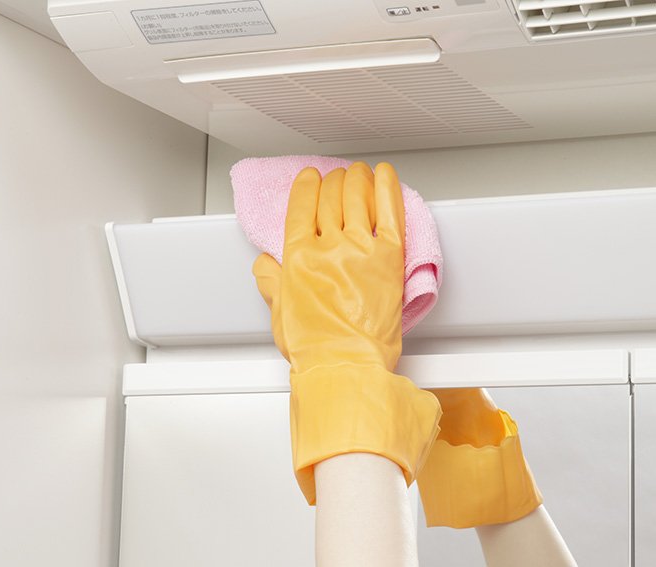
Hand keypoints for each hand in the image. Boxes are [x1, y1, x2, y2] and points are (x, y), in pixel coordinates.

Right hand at [253, 162, 405, 373]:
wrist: (346, 364)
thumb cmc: (315, 346)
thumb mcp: (280, 312)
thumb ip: (271, 282)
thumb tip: (264, 265)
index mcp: (298, 257)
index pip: (301, 206)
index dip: (306, 187)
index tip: (310, 179)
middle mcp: (329, 247)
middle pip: (330, 198)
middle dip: (332, 182)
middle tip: (336, 178)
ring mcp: (361, 249)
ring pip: (358, 198)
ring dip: (356, 179)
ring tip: (358, 173)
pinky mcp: (390, 258)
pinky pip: (391, 212)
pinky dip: (388, 189)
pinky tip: (385, 175)